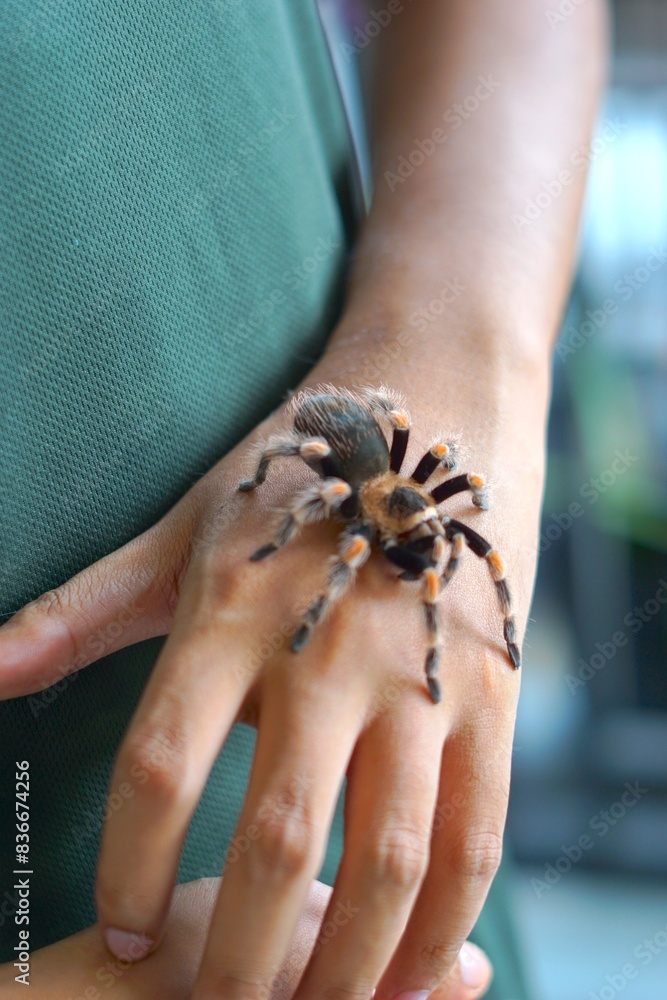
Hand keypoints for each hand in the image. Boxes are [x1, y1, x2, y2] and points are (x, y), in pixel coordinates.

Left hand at [0, 346, 538, 999]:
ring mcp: (419, 675)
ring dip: (346, 966)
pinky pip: (478, 833)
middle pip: (275, 838)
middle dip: (240, 961)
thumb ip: (82, 614)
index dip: (133, 870)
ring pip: (388, 856)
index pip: (161, 767)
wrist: (432, 423)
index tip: (130, 937)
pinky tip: (407, 973)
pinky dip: (445, 924)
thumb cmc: (292, 486)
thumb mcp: (183, 537)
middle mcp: (328, 649)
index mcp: (232, 610)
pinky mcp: (492, 693)